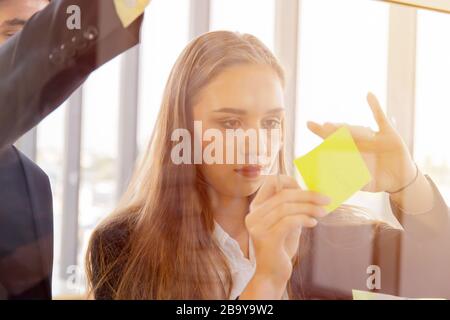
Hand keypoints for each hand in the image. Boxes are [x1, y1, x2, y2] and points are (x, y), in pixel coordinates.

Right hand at [241, 175, 329, 298]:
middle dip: (308, 195)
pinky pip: (288, 222)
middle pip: (283, 195)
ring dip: (309, 208)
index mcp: (256, 207)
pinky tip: (313, 223)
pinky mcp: (266, 239)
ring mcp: (257, 227)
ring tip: (323, 213)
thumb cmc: (281, 248)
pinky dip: (304, 219)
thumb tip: (311, 192)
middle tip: (326, 199)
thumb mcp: (286, 223)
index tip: (309, 190)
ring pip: (286, 208)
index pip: (271, 182)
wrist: (272, 274)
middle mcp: (253, 215)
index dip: (291, 182)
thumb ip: (292, 208)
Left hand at [306, 92, 416, 192]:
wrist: (400, 180)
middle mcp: (360, 142)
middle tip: (324, 126)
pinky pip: (381, 118)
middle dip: (334, 129)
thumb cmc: (378, 180)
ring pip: (359, 130)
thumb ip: (351, 180)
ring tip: (337, 126)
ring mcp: (373, 137)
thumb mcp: (363, 182)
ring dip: (350, 127)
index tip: (309, 124)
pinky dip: (376, 107)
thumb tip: (334, 179)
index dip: (322, 132)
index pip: (334, 141)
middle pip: (344, 133)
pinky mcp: (388, 134)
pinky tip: (368, 95)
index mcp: (351, 152)